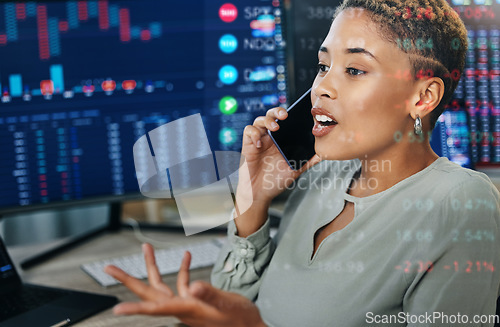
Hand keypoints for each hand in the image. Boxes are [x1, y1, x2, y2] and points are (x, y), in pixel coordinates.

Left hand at [104, 243, 265, 326]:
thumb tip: (192, 287)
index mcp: (187, 310)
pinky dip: (183, 269)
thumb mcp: (227, 305)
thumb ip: (210, 295)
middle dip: (128, 280)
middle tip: (109, 268)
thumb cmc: (241, 319)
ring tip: (146, 248)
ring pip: (161, 285)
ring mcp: (187, 304)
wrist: (250, 326)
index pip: (155, 309)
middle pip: (148, 294)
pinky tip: (187, 256)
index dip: (135, 309)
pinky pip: (182, 283)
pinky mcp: (194, 300)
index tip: (116, 309)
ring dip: (152, 266)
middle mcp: (182, 308)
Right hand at [238, 107, 320, 205]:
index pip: (284, 120)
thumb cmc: (275, 181)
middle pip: (271, 115)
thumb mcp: (296, 169)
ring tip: (274, 128)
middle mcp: (269, 137)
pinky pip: (248, 131)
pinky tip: (259, 143)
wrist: (260, 194)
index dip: (289, 114)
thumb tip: (324, 153)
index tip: (296, 114)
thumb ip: (309, 160)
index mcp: (281, 140)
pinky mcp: (248, 145)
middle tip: (285, 116)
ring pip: (259, 120)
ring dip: (267, 120)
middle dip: (277, 111)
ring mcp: (258, 140)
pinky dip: (253, 133)